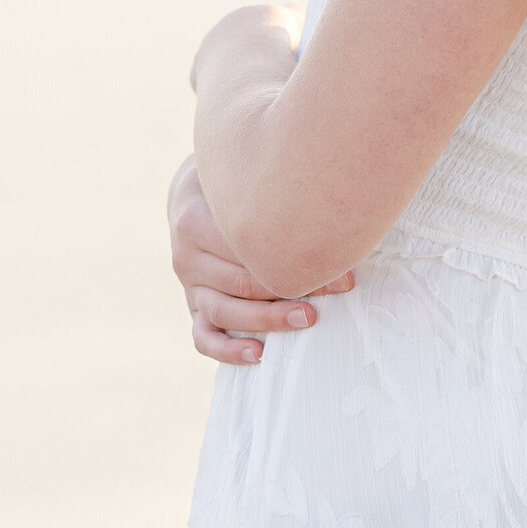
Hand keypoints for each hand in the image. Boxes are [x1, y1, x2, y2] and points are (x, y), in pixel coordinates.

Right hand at [168, 155, 351, 364]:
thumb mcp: (243, 173)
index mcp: (193, 220)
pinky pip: (203, 336)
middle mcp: (185, 256)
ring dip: (269, 320)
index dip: (297, 256)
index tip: (340, 259)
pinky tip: (258, 354)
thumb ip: (271, 184)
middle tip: (339, 287)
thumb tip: (337, 196)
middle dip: (294, 286)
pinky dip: (227, 350)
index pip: (248, 248)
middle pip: (242, 281)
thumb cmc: (235, 181)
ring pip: (224, 312)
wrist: (194, 190)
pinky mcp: (193, 304)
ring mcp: (188, 284)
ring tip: (308, 319)